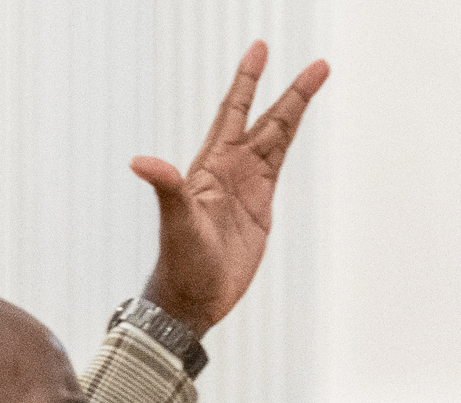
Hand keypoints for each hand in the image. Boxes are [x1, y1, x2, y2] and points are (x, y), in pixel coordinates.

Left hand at [132, 42, 328, 332]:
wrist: (193, 296)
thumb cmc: (180, 261)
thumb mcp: (177, 223)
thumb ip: (166, 189)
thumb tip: (141, 162)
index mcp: (212, 165)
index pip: (235, 111)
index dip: (248, 80)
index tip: (261, 48)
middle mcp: (231, 168)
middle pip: (268, 119)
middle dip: (292, 91)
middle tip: (319, 65)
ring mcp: (247, 186)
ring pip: (279, 138)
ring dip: (297, 111)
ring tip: (318, 81)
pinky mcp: (260, 208)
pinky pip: (278, 166)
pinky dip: (287, 143)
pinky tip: (293, 127)